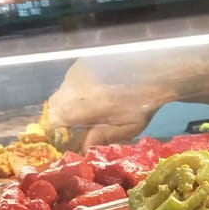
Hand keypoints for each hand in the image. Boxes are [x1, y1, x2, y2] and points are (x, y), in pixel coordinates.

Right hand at [43, 61, 176, 149]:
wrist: (156, 70)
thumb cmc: (142, 104)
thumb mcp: (125, 128)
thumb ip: (100, 138)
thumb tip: (83, 149)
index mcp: (77, 107)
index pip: (52, 121)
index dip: (59, 129)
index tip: (71, 134)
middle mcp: (70, 87)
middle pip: (55, 104)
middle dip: (66, 114)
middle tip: (83, 120)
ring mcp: (75, 70)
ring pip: (64, 89)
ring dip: (74, 98)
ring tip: (96, 102)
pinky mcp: (83, 60)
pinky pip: (75, 76)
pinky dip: (82, 84)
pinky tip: (100, 87)